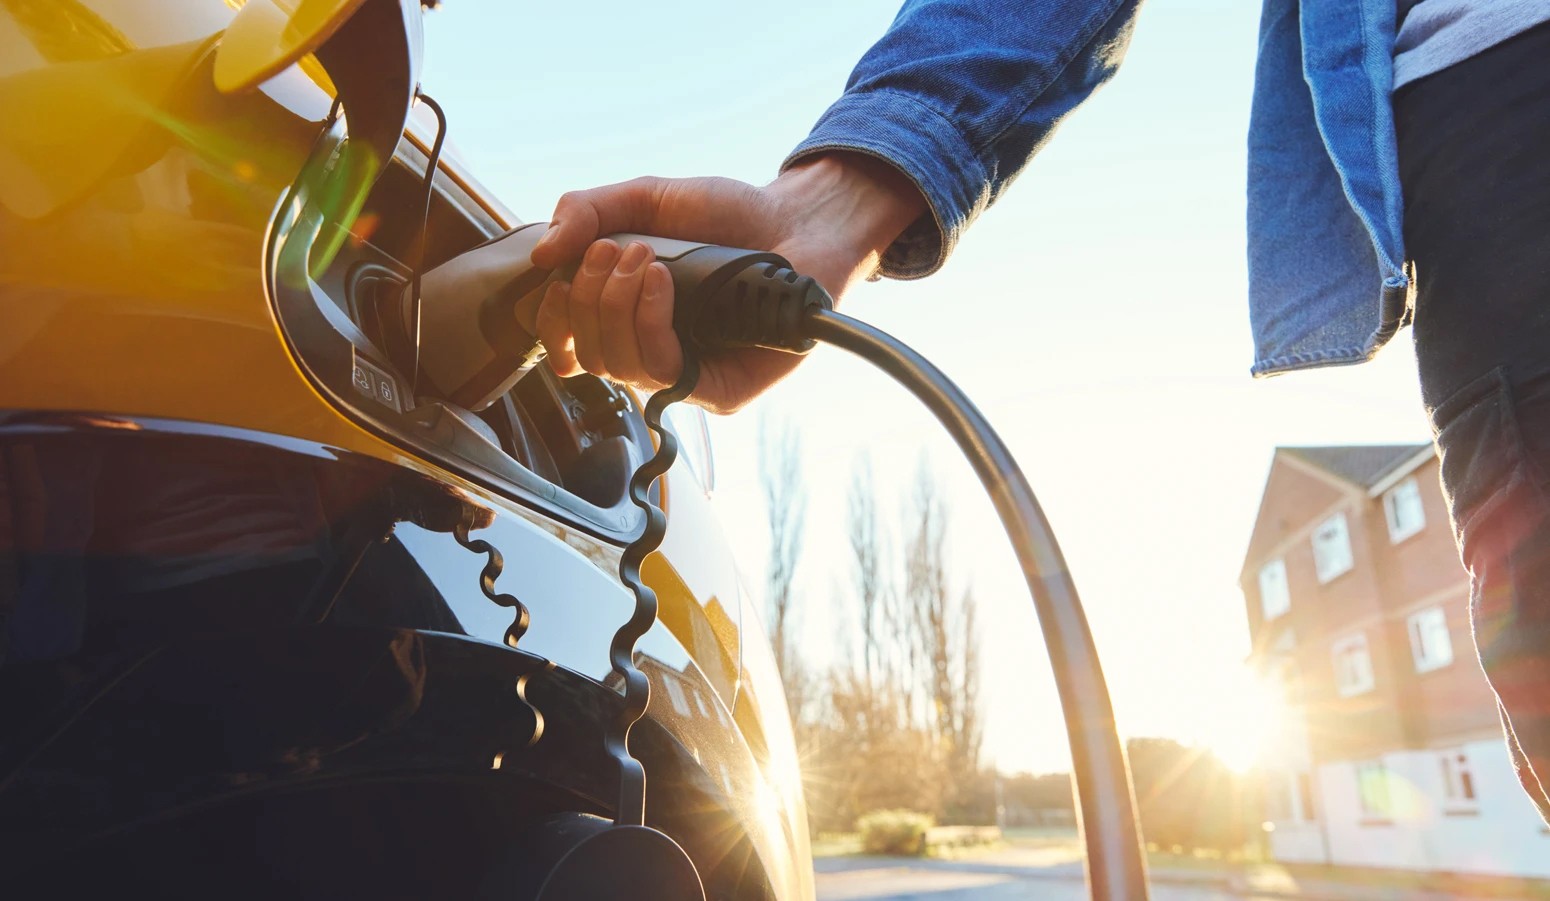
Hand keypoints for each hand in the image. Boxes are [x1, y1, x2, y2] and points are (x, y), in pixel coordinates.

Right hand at [520, 153, 925, 412]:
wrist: (796, 219)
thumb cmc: (725, 214)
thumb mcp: (644, 199)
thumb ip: (587, 211)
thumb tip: (541, 256)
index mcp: (625, 318)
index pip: (568, 347)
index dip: (552, 322)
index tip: (558, 280)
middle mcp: (651, 352)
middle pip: (586, 356)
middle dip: (589, 298)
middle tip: (616, 251)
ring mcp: (686, 374)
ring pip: (618, 367)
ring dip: (616, 306)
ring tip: (645, 259)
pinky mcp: (719, 391)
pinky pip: (664, 373)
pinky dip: (650, 322)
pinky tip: (664, 282)